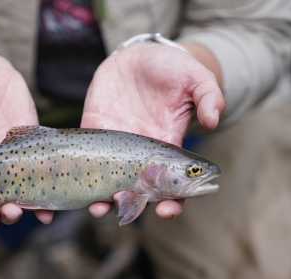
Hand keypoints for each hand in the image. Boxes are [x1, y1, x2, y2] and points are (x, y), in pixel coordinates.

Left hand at [82, 42, 225, 218]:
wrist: (138, 55)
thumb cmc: (171, 68)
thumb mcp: (195, 77)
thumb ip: (208, 96)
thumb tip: (214, 120)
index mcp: (168, 147)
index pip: (172, 185)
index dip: (172, 202)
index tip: (166, 210)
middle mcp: (141, 154)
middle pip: (138, 191)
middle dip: (131, 206)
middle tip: (123, 205)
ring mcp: (116, 146)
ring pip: (109, 182)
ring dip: (103, 200)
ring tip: (98, 207)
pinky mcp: (95, 131)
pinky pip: (86, 157)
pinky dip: (80, 174)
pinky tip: (77, 186)